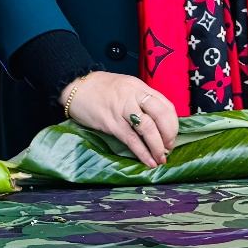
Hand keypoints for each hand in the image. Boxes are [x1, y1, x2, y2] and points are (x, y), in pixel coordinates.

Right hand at [63, 72, 177, 167]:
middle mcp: (133, 96)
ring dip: (157, 147)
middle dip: (169, 134)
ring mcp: (122, 109)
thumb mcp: (125, 87)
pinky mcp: (110, 122)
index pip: (166, 105)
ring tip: (160, 158)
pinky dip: (142, 152)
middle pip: (161, 115)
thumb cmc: (100, 88)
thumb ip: (140, 99)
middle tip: (168, 147)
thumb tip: (157, 121)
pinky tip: (148, 162)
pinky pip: (131, 139)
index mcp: (139, 87)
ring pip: (148, 128)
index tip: (171, 136)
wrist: (74, 85)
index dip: (173, 124)